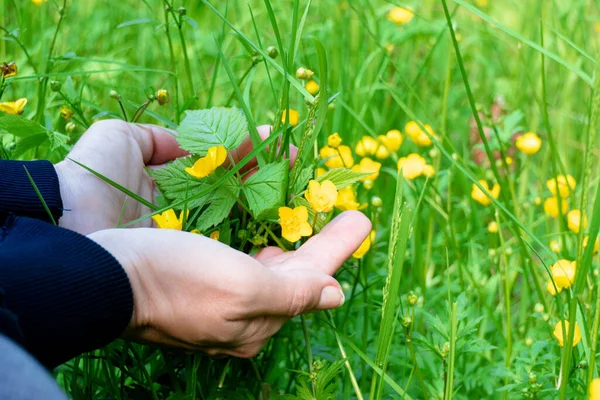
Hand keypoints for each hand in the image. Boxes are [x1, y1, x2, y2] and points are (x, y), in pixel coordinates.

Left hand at [55, 120, 277, 234]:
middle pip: (232, 190)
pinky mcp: (191, 260)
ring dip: (263, 192)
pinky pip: (229, 241)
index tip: (274, 140)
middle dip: (263, 171)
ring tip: (293, 173)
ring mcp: (188, 239)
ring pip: (237, 214)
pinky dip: (253, 224)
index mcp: (168, 187)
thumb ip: (157, 138)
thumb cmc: (90, 179)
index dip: (245, 152)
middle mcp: (182, 214)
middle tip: (293, 158)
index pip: (217, 167)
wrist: (66, 225)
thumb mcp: (121, 141)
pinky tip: (277, 208)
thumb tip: (188, 142)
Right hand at [88, 211, 370, 356]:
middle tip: (334, 212)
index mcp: (256, 324)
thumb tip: (335, 295)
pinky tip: (256, 224)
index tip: (361, 217)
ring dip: (285, 239)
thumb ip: (294, 291)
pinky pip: (238, 261)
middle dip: (313, 241)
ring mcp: (214, 304)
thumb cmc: (177, 278)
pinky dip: (255, 241)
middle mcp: (238, 320)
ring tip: (300, 212)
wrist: (101, 278)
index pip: (312, 281)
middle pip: (290, 275)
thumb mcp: (242, 287)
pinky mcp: (193, 287)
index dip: (338, 247)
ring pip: (264, 268)